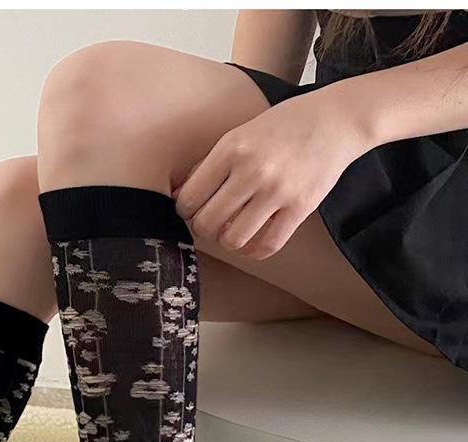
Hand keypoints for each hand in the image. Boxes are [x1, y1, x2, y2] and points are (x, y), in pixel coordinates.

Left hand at [173, 92, 367, 258]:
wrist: (337, 119)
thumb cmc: (282, 127)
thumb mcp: (240, 135)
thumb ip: (208, 165)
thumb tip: (176, 196)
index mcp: (231, 149)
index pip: (189, 199)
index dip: (186, 210)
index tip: (196, 209)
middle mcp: (252, 170)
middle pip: (206, 223)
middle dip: (204, 228)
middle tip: (213, 222)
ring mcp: (278, 190)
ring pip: (232, 239)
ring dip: (228, 241)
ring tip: (234, 230)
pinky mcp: (301, 206)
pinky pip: (267, 246)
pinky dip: (254, 250)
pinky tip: (253, 241)